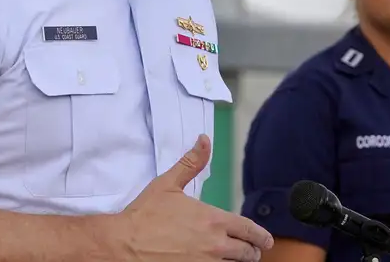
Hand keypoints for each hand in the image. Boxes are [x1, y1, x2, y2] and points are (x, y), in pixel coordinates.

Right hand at [117, 134, 273, 260]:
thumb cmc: (145, 213)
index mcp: (213, 220)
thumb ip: (191, 163)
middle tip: (251, 252)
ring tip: (235, 261)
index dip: (260, 236)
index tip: (266, 241)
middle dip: (251, 252)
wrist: (123, 243)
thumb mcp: (168, 183)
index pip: (248, 230)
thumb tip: (205, 140)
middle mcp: (215, 245)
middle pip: (246, 254)